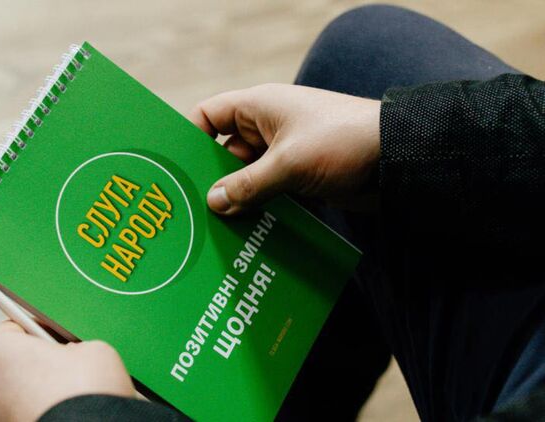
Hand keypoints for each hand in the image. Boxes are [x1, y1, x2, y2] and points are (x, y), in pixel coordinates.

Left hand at [0, 321, 134, 421]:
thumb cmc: (86, 391)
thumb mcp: (94, 349)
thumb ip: (77, 346)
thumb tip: (76, 358)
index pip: (13, 327)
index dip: (41, 327)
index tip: (60, 334)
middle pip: (15, 362)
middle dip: (42, 362)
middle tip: (72, 364)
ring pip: (19, 393)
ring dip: (41, 390)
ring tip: (73, 393)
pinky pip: (25, 413)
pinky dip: (42, 411)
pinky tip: (68, 412)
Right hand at [189, 83, 380, 213]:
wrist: (399, 159)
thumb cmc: (342, 143)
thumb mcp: (288, 164)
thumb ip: (247, 185)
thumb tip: (213, 202)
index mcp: (259, 108)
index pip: (209, 115)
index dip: (189, 138)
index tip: (174, 169)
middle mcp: (268, 128)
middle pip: (224, 152)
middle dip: (211, 179)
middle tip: (189, 210)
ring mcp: (284, 154)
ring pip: (247, 177)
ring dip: (236, 200)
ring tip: (213, 229)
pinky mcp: (300, 177)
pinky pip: (268, 192)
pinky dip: (259, 208)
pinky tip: (245, 233)